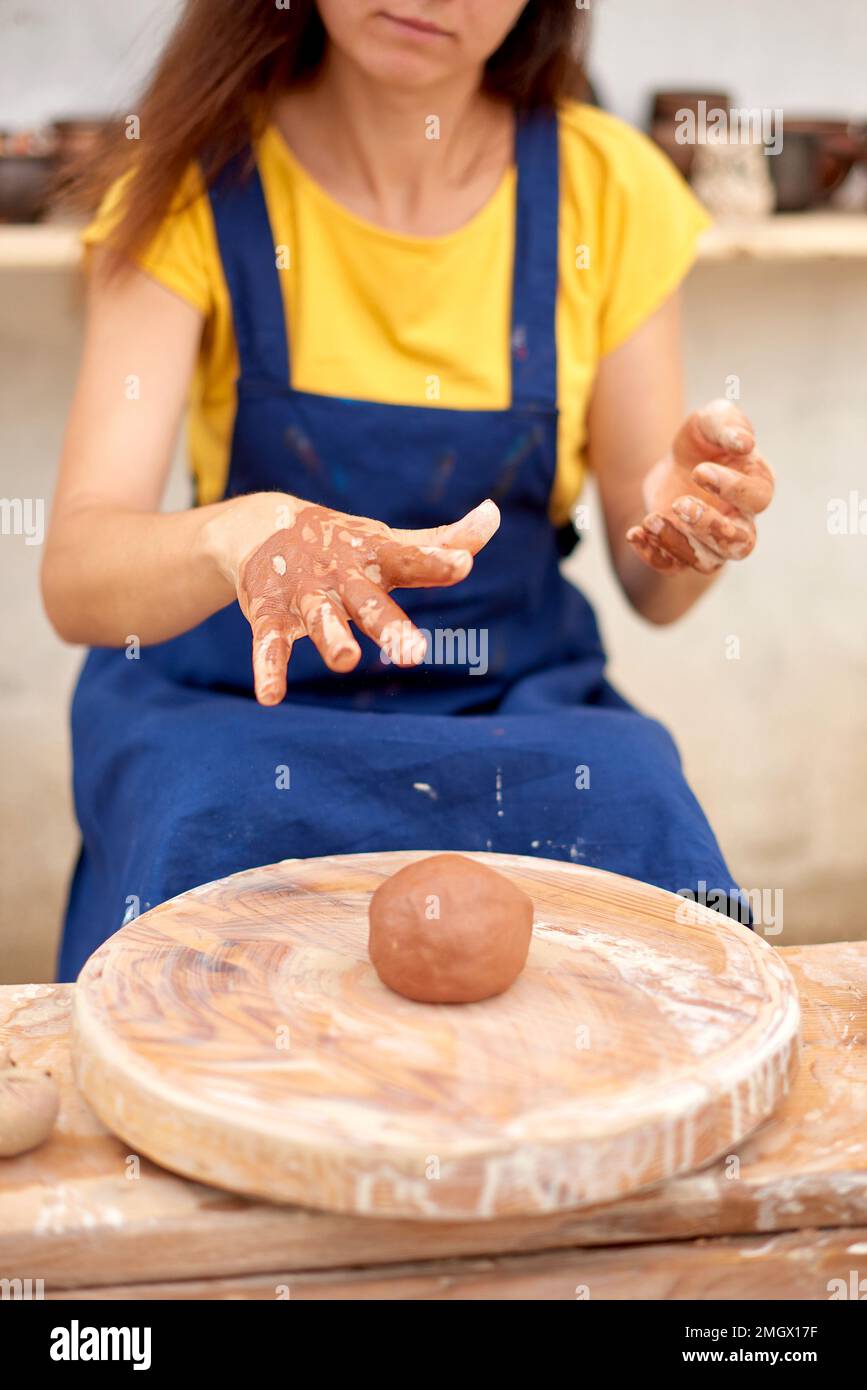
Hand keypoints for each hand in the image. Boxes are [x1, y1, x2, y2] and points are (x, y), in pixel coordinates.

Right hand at [206, 493, 499, 703]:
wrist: (261, 526)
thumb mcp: (388, 545)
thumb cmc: (341, 545)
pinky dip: (268, 669)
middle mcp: (343, 577)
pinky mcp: (269, 613)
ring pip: (320, 620)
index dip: (438, 562)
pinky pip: (269, 644)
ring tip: (346, 661)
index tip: (462, 563)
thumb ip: (439, 543)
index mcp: (376, 560)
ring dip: (333, 639)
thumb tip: (493, 514)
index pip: (412, 560)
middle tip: (414, 654)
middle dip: (390, 626)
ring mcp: (305, 595)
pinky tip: (271, 696)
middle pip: (370, 603)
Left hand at [626, 400, 774, 574]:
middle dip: (710, 527)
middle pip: (740, 544)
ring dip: (678, 544)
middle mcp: (741, 522)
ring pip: (707, 562)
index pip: (757, 498)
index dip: (732, 488)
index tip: (699, 471)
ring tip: (651, 519)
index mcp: (756, 487)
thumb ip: (729, 425)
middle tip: (680, 504)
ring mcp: (713, 543)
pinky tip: (635, 533)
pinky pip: (673, 567)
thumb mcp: (713, 420)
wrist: (675, 464)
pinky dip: (653, 555)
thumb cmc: (705, 441)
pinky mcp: (683, 552)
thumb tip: (745, 443)